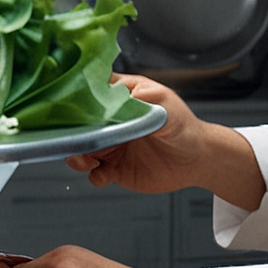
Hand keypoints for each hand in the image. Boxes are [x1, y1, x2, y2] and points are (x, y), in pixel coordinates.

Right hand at [66, 75, 266, 209]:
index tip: (70, 107)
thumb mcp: (164, 103)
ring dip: (77, 155)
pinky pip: (95, 173)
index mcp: (121, 98)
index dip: (77, 99)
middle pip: (80, 124)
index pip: (91, 93)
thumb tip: (119, 96)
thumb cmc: (184, 126)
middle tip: (73, 138)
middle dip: (72, 131)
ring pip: (82, 149)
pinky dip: (93, 175)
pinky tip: (103, 174)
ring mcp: (112, 145)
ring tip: (85, 160)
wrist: (198, 160)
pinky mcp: (116, 168)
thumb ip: (141, 98)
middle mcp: (112, 122)